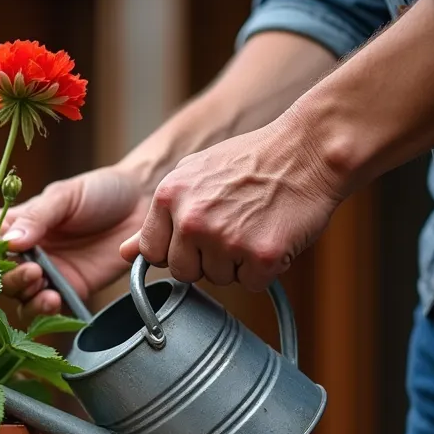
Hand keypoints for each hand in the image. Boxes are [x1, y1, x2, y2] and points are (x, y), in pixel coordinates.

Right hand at [0, 166, 147, 313]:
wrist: (142, 205)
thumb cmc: (100, 192)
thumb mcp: (65, 196)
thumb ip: (37, 217)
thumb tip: (9, 241)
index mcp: (16, 225)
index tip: (2, 253)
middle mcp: (25, 253)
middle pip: (0, 276)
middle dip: (11, 278)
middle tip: (32, 271)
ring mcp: (46, 274)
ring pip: (19, 297)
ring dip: (26, 296)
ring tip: (44, 286)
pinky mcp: (68, 291)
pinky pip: (47, 308)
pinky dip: (44, 310)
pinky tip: (54, 299)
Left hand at [119, 115, 344, 290]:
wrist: (308, 150)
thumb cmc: (250, 161)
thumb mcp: (192, 175)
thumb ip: (158, 216)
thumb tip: (124, 252)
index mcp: (169, 198)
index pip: (153, 253)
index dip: (177, 249)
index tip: (197, 236)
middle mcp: (192, 221)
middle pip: (185, 272)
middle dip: (207, 259)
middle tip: (233, 228)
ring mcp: (226, 240)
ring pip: (220, 280)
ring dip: (238, 263)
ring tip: (255, 225)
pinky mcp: (262, 256)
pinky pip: (253, 283)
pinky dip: (266, 267)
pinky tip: (273, 235)